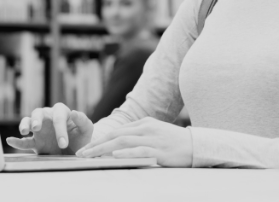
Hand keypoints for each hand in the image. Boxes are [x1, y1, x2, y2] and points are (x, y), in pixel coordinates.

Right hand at [5, 103, 92, 154]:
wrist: (76, 151)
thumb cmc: (81, 137)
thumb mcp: (86, 130)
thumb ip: (82, 121)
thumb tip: (74, 112)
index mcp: (62, 113)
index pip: (58, 117)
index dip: (60, 130)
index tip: (63, 144)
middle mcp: (48, 118)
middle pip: (38, 113)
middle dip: (36, 119)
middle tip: (36, 127)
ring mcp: (40, 130)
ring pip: (28, 121)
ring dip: (25, 125)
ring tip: (24, 131)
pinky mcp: (35, 142)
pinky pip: (24, 141)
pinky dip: (16, 141)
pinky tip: (10, 140)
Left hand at [75, 117, 191, 166]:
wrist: (196, 145)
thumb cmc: (174, 142)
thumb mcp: (155, 134)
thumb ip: (139, 137)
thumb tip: (119, 146)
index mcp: (144, 123)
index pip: (117, 130)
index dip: (100, 139)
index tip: (86, 148)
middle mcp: (146, 128)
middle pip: (115, 135)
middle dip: (96, 144)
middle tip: (81, 153)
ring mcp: (152, 138)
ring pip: (123, 142)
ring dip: (104, 149)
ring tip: (90, 156)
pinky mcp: (159, 150)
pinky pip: (139, 151)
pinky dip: (126, 153)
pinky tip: (114, 156)